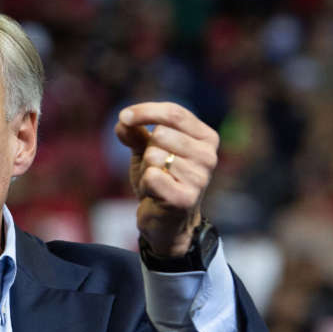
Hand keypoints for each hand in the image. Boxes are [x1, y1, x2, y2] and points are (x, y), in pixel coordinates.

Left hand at [114, 102, 218, 256]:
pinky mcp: (185, 198)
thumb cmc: (160, 179)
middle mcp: (208, 156)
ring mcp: (200, 178)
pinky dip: (145, 184)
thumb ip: (135, 132)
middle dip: (146, 148)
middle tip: (154, 167)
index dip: (145, 111)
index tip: (124, 116)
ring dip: (147, 168)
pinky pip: (151, 176)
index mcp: (205, 137)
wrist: (165, 220)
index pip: (175, 113)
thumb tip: (124, 122)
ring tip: (157, 182)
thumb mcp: (146, 149)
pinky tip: (155, 194)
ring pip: (154, 155)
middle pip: (161, 133)